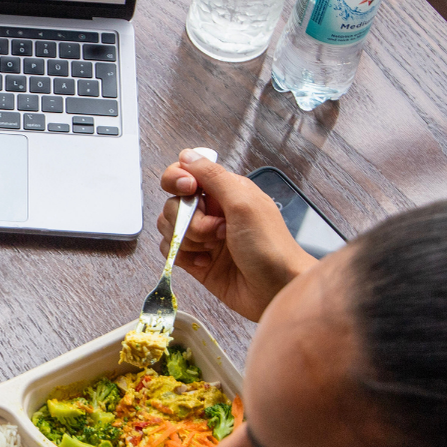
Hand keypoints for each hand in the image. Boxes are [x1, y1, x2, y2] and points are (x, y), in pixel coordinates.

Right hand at [158, 149, 318, 321]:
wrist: (278, 290)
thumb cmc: (271, 247)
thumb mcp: (244, 203)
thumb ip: (213, 176)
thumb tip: (187, 155)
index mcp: (225, 191)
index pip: (185, 174)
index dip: (178, 181)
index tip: (188, 191)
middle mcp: (212, 212)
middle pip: (173, 204)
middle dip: (188, 220)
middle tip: (217, 231)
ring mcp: (203, 237)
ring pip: (169, 228)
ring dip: (187, 240)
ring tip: (213, 249)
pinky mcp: (196, 261)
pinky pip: (170, 252)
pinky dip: (183, 257)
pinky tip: (205, 263)